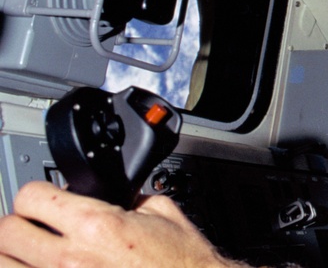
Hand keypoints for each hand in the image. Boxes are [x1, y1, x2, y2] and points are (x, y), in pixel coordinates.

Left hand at [0, 181, 246, 267]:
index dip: (37, 193)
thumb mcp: (163, 213)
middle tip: (34, 227)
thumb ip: (129, 199)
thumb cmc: (183, 263)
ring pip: (4, 265)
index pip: (31, 196)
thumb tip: (113, 194)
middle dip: (18, 224)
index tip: (45, 198)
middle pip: (6, 232)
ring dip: (14, 257)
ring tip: (32, 254)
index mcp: (96, 225)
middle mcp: (70, 259)